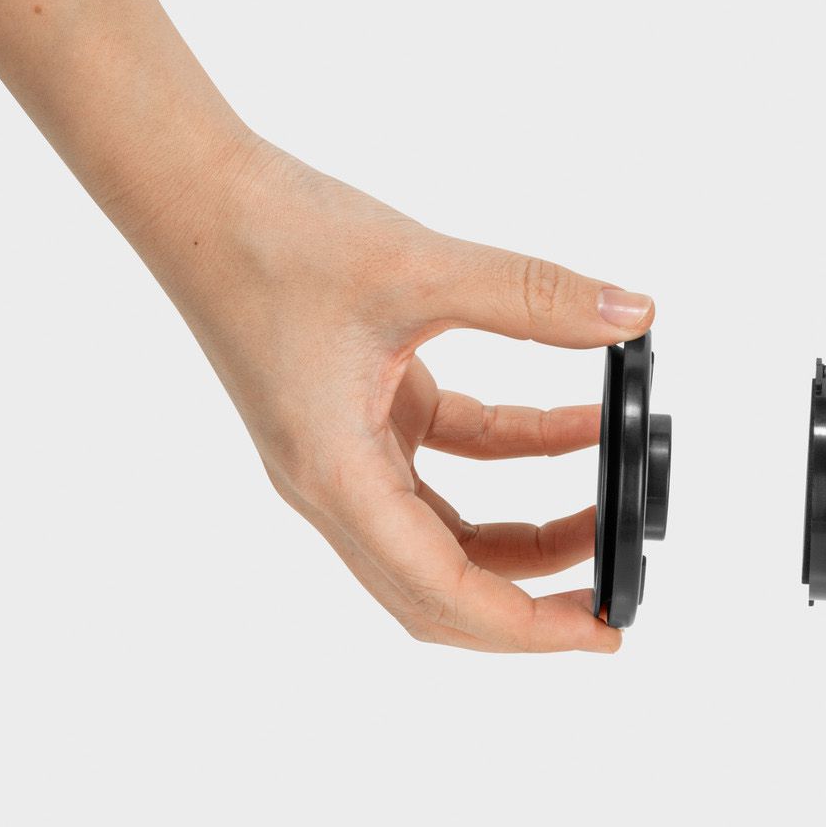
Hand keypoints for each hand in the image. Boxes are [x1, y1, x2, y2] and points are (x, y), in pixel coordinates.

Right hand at [149, 142, 653, 652]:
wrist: (193, 191)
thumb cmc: (270, 236)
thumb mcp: (418, 266)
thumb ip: (533, 296)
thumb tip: (632, 315)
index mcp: (335, 474)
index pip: (440, 590)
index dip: (525, 626)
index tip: (600, 635)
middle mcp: (334, 482)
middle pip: (442, 586)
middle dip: (532, 600)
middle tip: (613, 601)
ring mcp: (345, 452)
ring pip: (447, 532)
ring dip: (526, 533)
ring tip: (607, 511)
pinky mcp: (359, 413)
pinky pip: (449, 458)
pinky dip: (514, 450)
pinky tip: (576, 422)